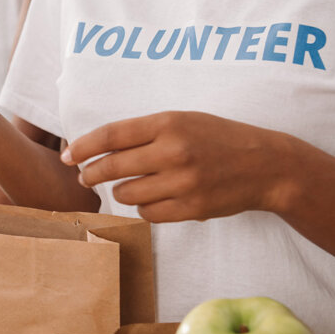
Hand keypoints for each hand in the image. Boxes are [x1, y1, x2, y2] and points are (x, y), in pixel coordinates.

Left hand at [61, 111, 296, 222]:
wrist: (266, 166)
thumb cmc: (217, 138)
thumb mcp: (183, 120)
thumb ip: (143, 132)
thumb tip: (97, 148)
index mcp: (168, 123)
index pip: (111, 136)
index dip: (83, 147)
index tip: (68, 156)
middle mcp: (173, 151)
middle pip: (112, 167)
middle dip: (92, 173)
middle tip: (86, 176)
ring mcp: (183, 182)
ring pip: (126, 193)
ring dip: (121, 191)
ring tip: (131, 185)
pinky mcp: (191, 208)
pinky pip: (147, 213)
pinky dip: (144, 207)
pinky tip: (154, 198)